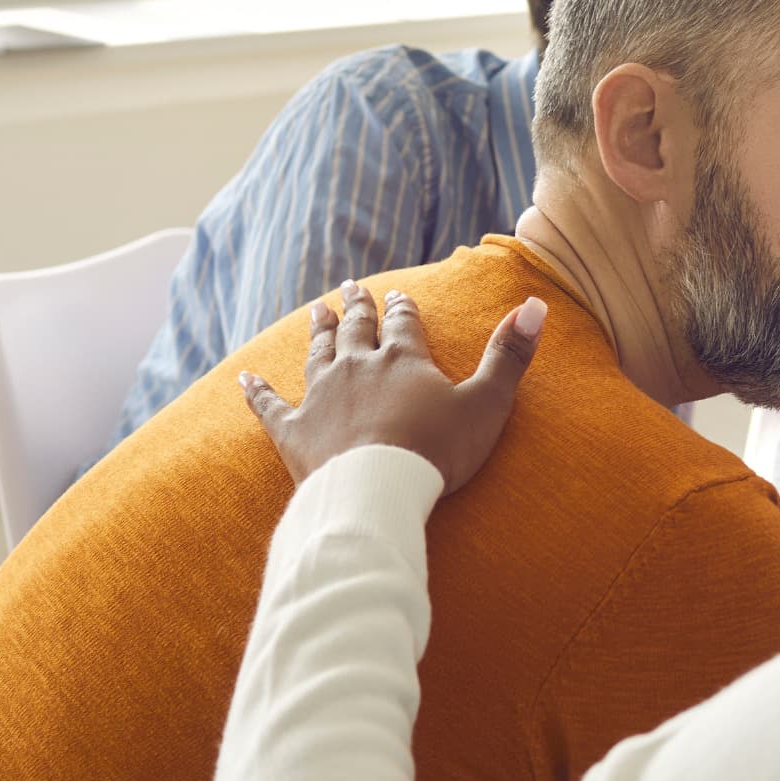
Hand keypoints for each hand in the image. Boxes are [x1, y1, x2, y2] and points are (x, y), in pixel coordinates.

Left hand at [240, 281, 546, 493]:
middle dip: (356, 307)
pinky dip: (256, 390)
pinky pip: (269, 405)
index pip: (403, 323)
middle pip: (356, 329)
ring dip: (317, 331)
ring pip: (317, 353)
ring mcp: (321, 397)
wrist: (377, 491)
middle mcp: (358, 367)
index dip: (402, 308)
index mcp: (403, 360)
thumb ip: (509, 355)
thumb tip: (535, 305)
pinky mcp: (294, 431)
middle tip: (351, 289)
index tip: (397, 294)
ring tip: (316, 311)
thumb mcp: (486, 404)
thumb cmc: (437, 451)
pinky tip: (244, 377)